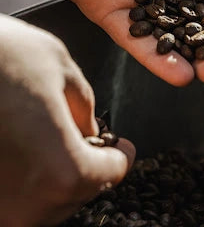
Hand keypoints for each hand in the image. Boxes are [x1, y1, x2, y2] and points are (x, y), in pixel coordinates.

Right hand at [0, 14, 134, 226]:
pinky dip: (25, 178)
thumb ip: (83, 105)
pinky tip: (23, 149)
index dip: (120, 154)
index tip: (122, 146)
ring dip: (56, 174)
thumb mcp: (58, 67)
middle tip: (91, 140)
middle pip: (77, 193)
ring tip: (53, 140)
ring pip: (44, 202)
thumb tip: (89, 127)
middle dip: (90, 164)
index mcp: (62, 170)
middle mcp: (27, 204)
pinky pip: (13, 199)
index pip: (109, 174)